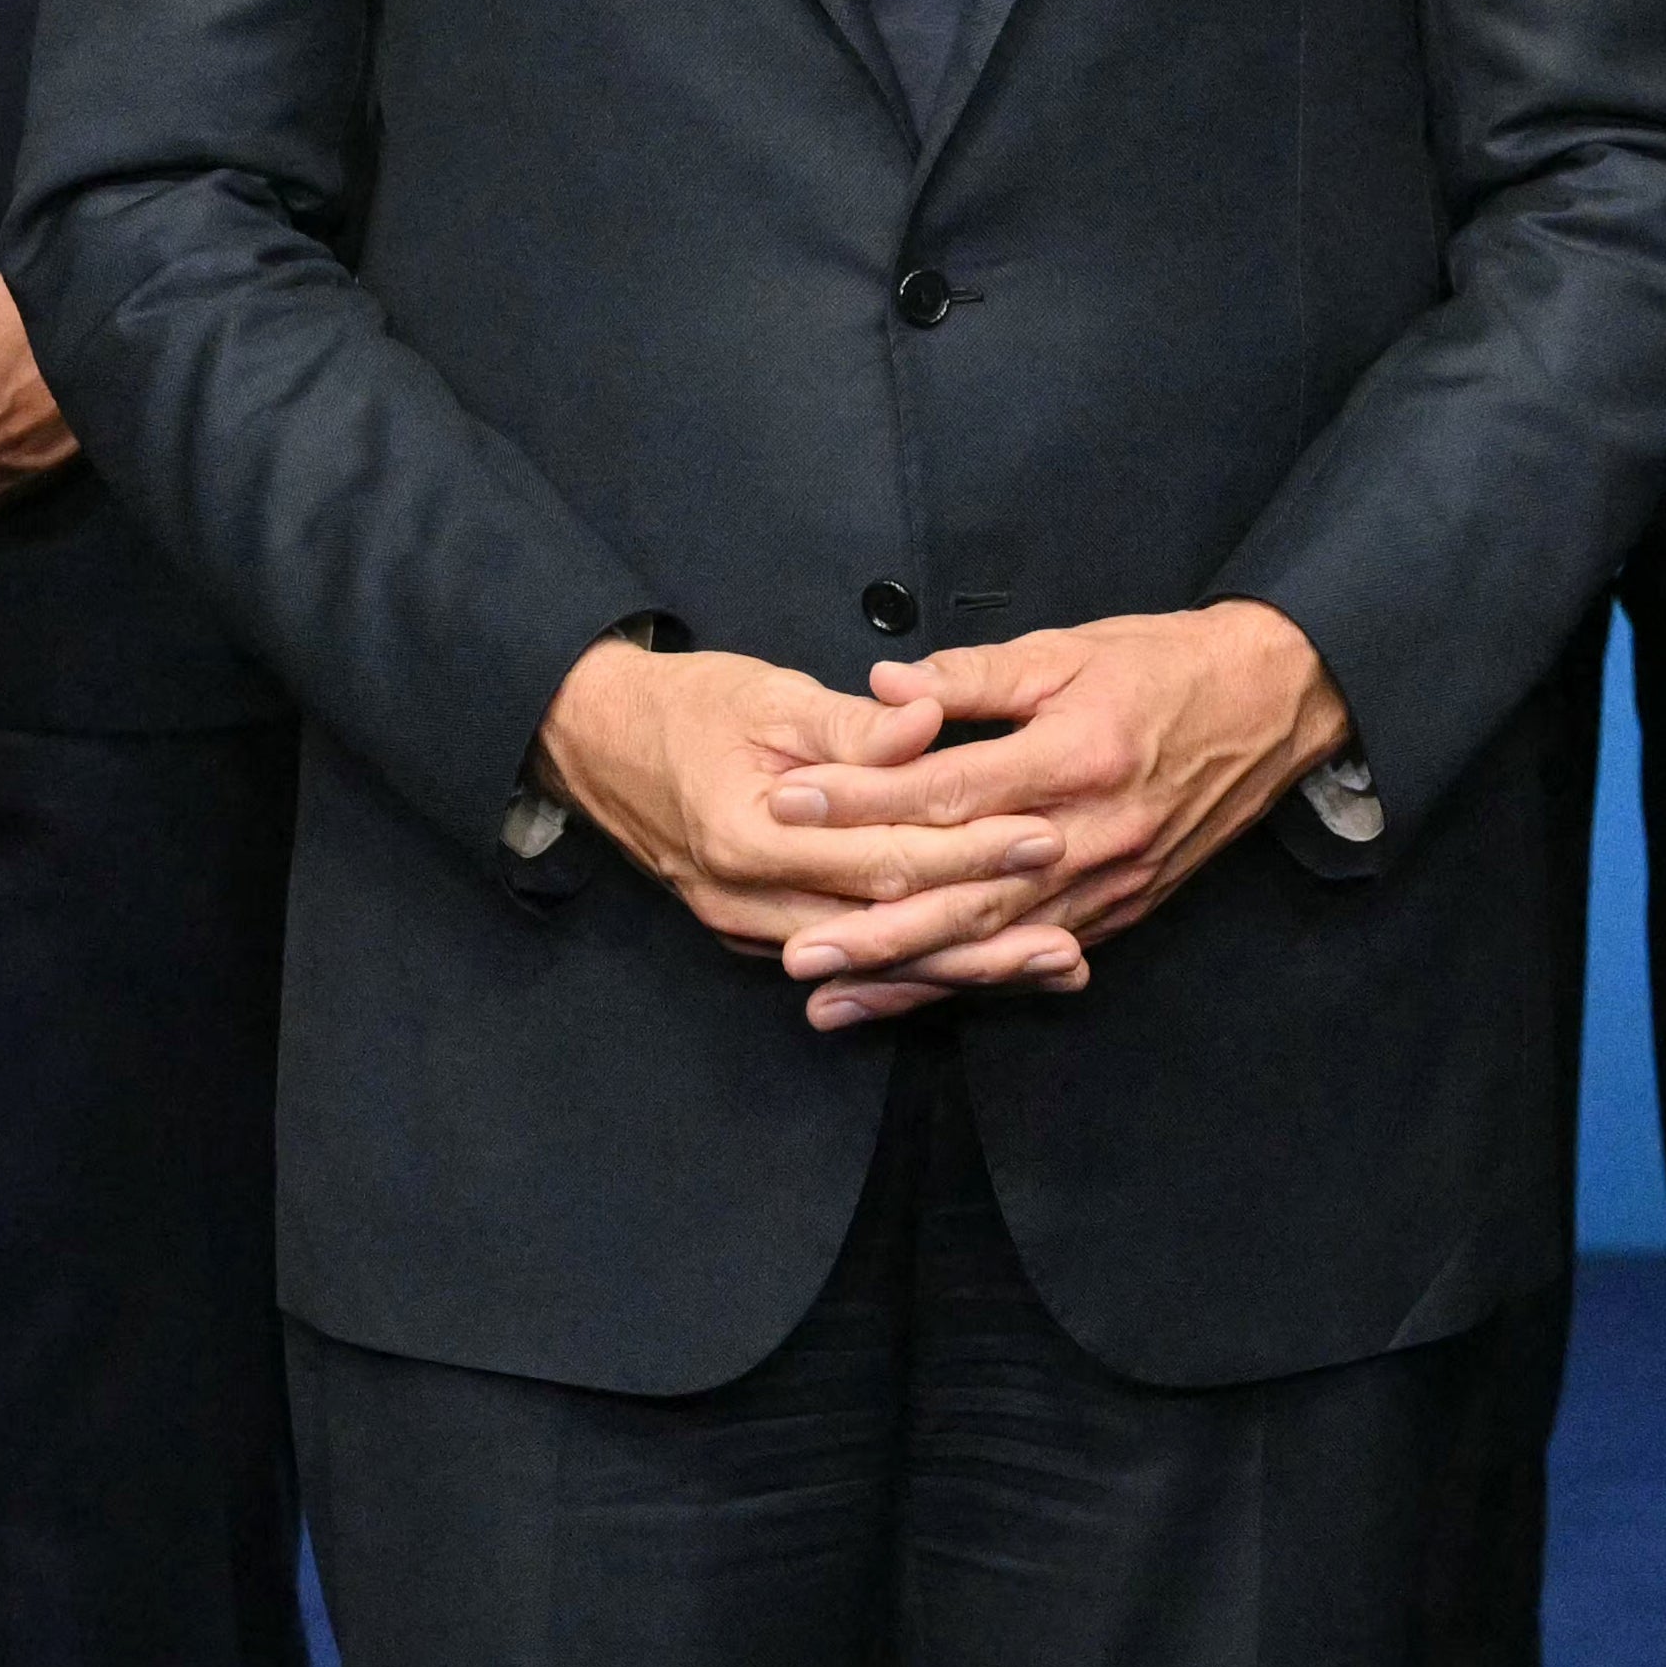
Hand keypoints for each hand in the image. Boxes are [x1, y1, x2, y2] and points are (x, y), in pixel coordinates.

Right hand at [537, 638, 1063, 1004]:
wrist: (596, 743)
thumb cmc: (688, 708)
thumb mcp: (771, 697)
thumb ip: (854, 726)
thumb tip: (929, 721)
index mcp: (753, 835)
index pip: (884, 855)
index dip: (968, 849)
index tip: (1044, 834)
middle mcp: (749, 899)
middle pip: (888, 929)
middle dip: (985, 935)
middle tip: (1069, 940)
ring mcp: (747, 926)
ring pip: (873, 959)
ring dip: (964, 966)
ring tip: (1049, 967)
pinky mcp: (755, 932)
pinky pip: (847, 960)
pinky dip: (916, 967)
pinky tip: (979, 969)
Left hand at [791, 604, 1359, 1016]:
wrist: (1274, 703)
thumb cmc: (1165, 666)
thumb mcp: (1069, 648)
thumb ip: (974, 674)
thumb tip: (883, 685)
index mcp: (1074, 755)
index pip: (948, 788)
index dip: (862, 799)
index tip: (788, 802)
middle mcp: (1092, 831)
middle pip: (967, 891)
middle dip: (875, 927)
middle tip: (795, 950)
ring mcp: (1111, 881)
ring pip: (998, 940)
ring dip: (912, 975)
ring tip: (831, 997)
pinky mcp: (1124, 908)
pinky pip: (1037, 955)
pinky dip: (973, 982)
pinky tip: (916, 999)